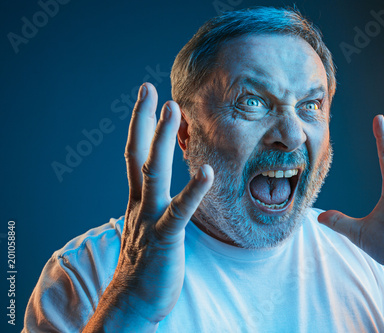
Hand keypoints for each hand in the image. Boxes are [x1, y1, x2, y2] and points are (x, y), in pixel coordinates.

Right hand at [113, 83, 212, 322]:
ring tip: (171, 110)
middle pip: (139, 155)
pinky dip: (192, 191)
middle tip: (151, 89)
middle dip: (144, 121)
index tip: (146, 98)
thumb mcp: (147, 226)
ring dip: (161, 139)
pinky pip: (179, 211)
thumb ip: (153, 205)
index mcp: (138, 200)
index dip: (140, 126)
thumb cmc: (145, 264)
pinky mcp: (164, 238)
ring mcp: (150, 219)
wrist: (133, 301)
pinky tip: (206, 172)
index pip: (135, 155)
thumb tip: (161, 192)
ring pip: (153, 173)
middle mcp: (140, 204)